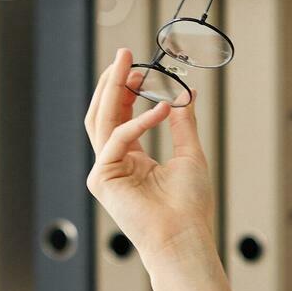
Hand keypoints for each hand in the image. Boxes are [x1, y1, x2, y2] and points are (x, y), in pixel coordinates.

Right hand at [83, 48, 217, 267]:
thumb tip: (185, 91)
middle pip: (104, 113)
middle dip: (113, 81)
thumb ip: (182, 122)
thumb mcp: (190, 153)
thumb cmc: (190, 206)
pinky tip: (161, 108)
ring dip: (113, 88)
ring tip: (128, 63)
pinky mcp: (102, 179)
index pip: (121, 116)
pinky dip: (138, 121)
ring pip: (101, 120)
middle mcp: (114, 164)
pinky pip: (117, 138)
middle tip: (125, 54)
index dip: (127, 88)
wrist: (184, 236)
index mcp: (132, 160)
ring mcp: (105, 172)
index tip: (139, 65)